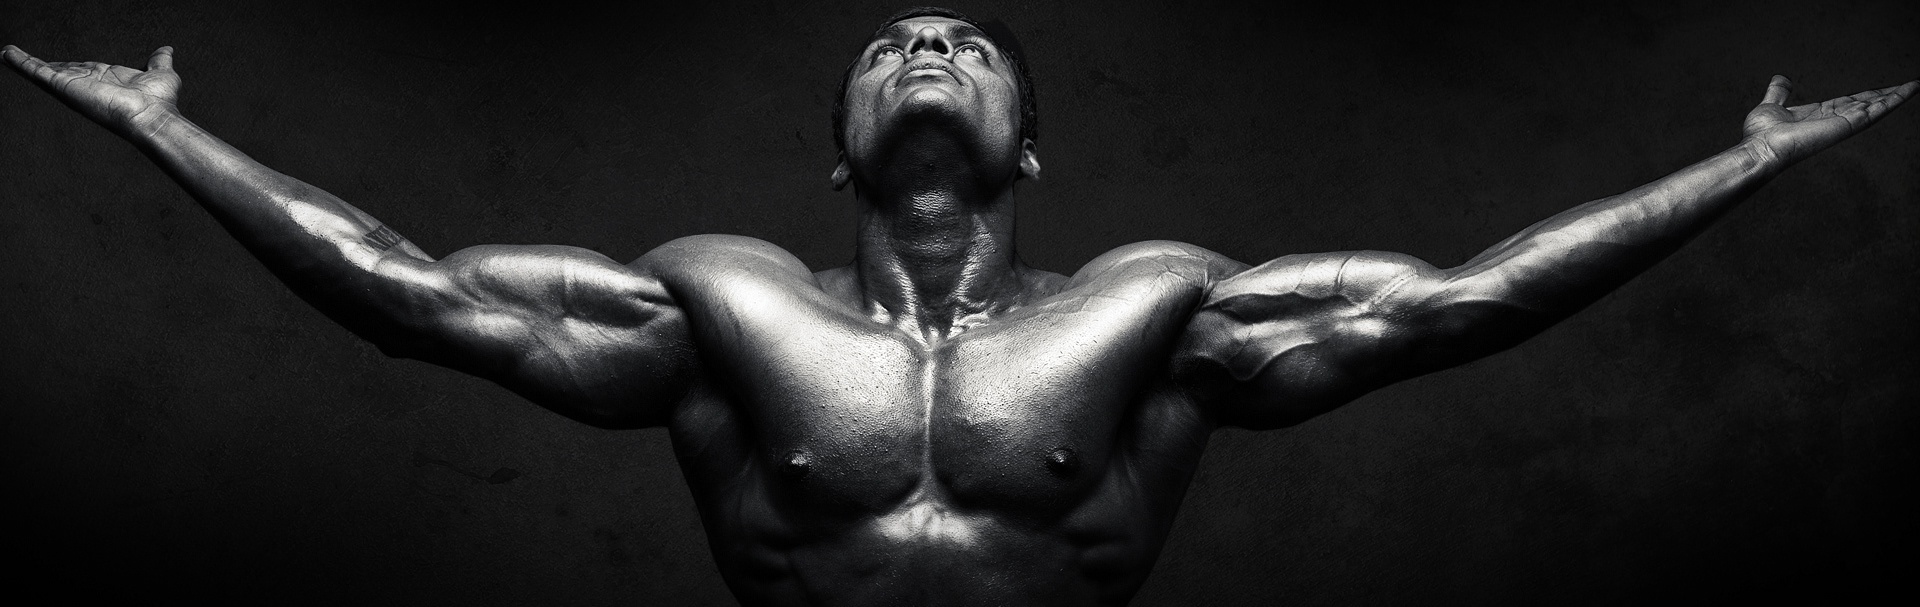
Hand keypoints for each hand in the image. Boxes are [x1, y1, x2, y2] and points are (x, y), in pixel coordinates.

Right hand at [3, 45, 181, 137]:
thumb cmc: (159, 101)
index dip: (71, 65)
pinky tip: (7, 54)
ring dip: (24, 62)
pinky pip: (38, 72)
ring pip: (44, 72)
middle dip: (43, 65)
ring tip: (7, 53)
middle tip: (23, 58)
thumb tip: (166, 50)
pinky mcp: (64, 86)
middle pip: (60, 71)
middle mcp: (89, 83)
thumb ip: (159, 60)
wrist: (152, 115)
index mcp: (108, 80)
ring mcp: (75, 85)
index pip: (84, 69)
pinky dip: (21, 63)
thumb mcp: (161, 73)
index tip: (57, 62)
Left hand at [1742, 75, 1916, 166]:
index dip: (1867, 95)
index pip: (1849, 102)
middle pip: (1867, 103)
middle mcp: (1834, 120)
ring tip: (1915, 85)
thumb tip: (1782, 78)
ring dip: (1896, 96)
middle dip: (1887, 95)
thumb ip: (1778, 92)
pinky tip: (1907, 92)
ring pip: (1876, 107)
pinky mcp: (1846, 125)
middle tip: (1910, 85)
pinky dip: (1892, 101)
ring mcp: (1841, 124)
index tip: (1883, 90)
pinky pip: (1874, 112)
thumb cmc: (1761, 135)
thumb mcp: (1772, 105)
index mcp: (1820, 115)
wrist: (1760, 148)